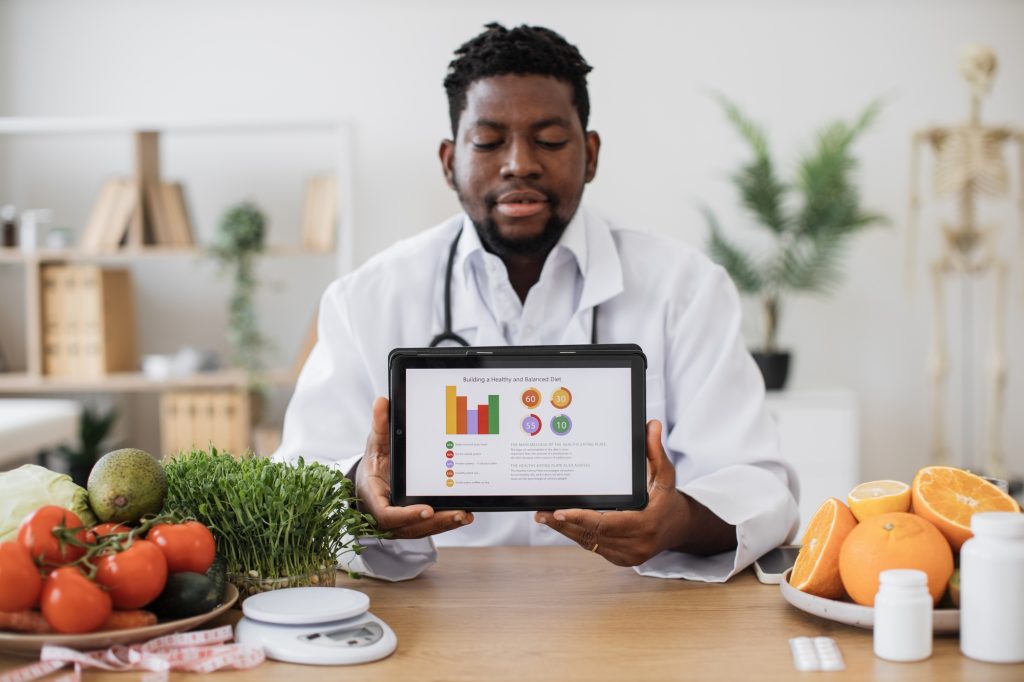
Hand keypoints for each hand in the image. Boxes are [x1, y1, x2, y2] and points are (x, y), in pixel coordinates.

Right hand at [356, 397, 472, 538]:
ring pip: (422, 530)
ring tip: (464, 514)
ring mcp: (401, 521)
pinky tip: (464, 514)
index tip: (426, 509)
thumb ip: (380, 426)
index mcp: (374, 497)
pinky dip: (446, 521)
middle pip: (410, 527)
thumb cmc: (374, 461)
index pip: (387, 515)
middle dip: (435, 522)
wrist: (371, 478)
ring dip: (444, 524)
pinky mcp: (414, 521)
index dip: (406, 515)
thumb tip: (382, 401)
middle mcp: (387, 515)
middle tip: (457, 513)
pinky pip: (429, 525)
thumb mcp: (375, 443)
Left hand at [534, 419, 731, 565]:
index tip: (559, 512)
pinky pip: (593, 546)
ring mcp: (627, 555)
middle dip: (564, 524)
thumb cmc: (667, 498)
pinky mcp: (620, 559)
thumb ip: (654, 450)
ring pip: (589, 542)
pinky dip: (577, 534)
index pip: (605, 524)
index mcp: (645, 524)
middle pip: (591, 535)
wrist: (678, 527)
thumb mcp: (664, 474)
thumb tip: (650, 424)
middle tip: (542, 512)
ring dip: (566, 530)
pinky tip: (561, 523)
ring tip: (545, 516)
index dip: (580, 518)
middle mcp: (636, 544)